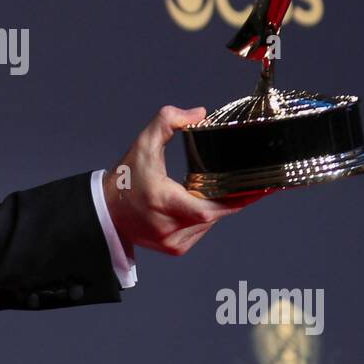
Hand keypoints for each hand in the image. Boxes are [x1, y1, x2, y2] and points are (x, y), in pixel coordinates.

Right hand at [103, 105, 272, 256]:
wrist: (106, 211)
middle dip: (232, 198)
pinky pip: (202, 231)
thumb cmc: (125, 177)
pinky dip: (206, 217)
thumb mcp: (143, 143)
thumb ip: (168, 121)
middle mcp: (169, 227)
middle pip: (216, 214)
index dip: (236, 200)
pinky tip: (200, 203)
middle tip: (250, 182)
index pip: (208, 208)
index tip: (257, 188)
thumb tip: (200, 113)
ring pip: (211, 223)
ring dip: (218, 206)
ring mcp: (173, 242)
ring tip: (218, 188)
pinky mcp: (175, 249)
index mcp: (163, 202)